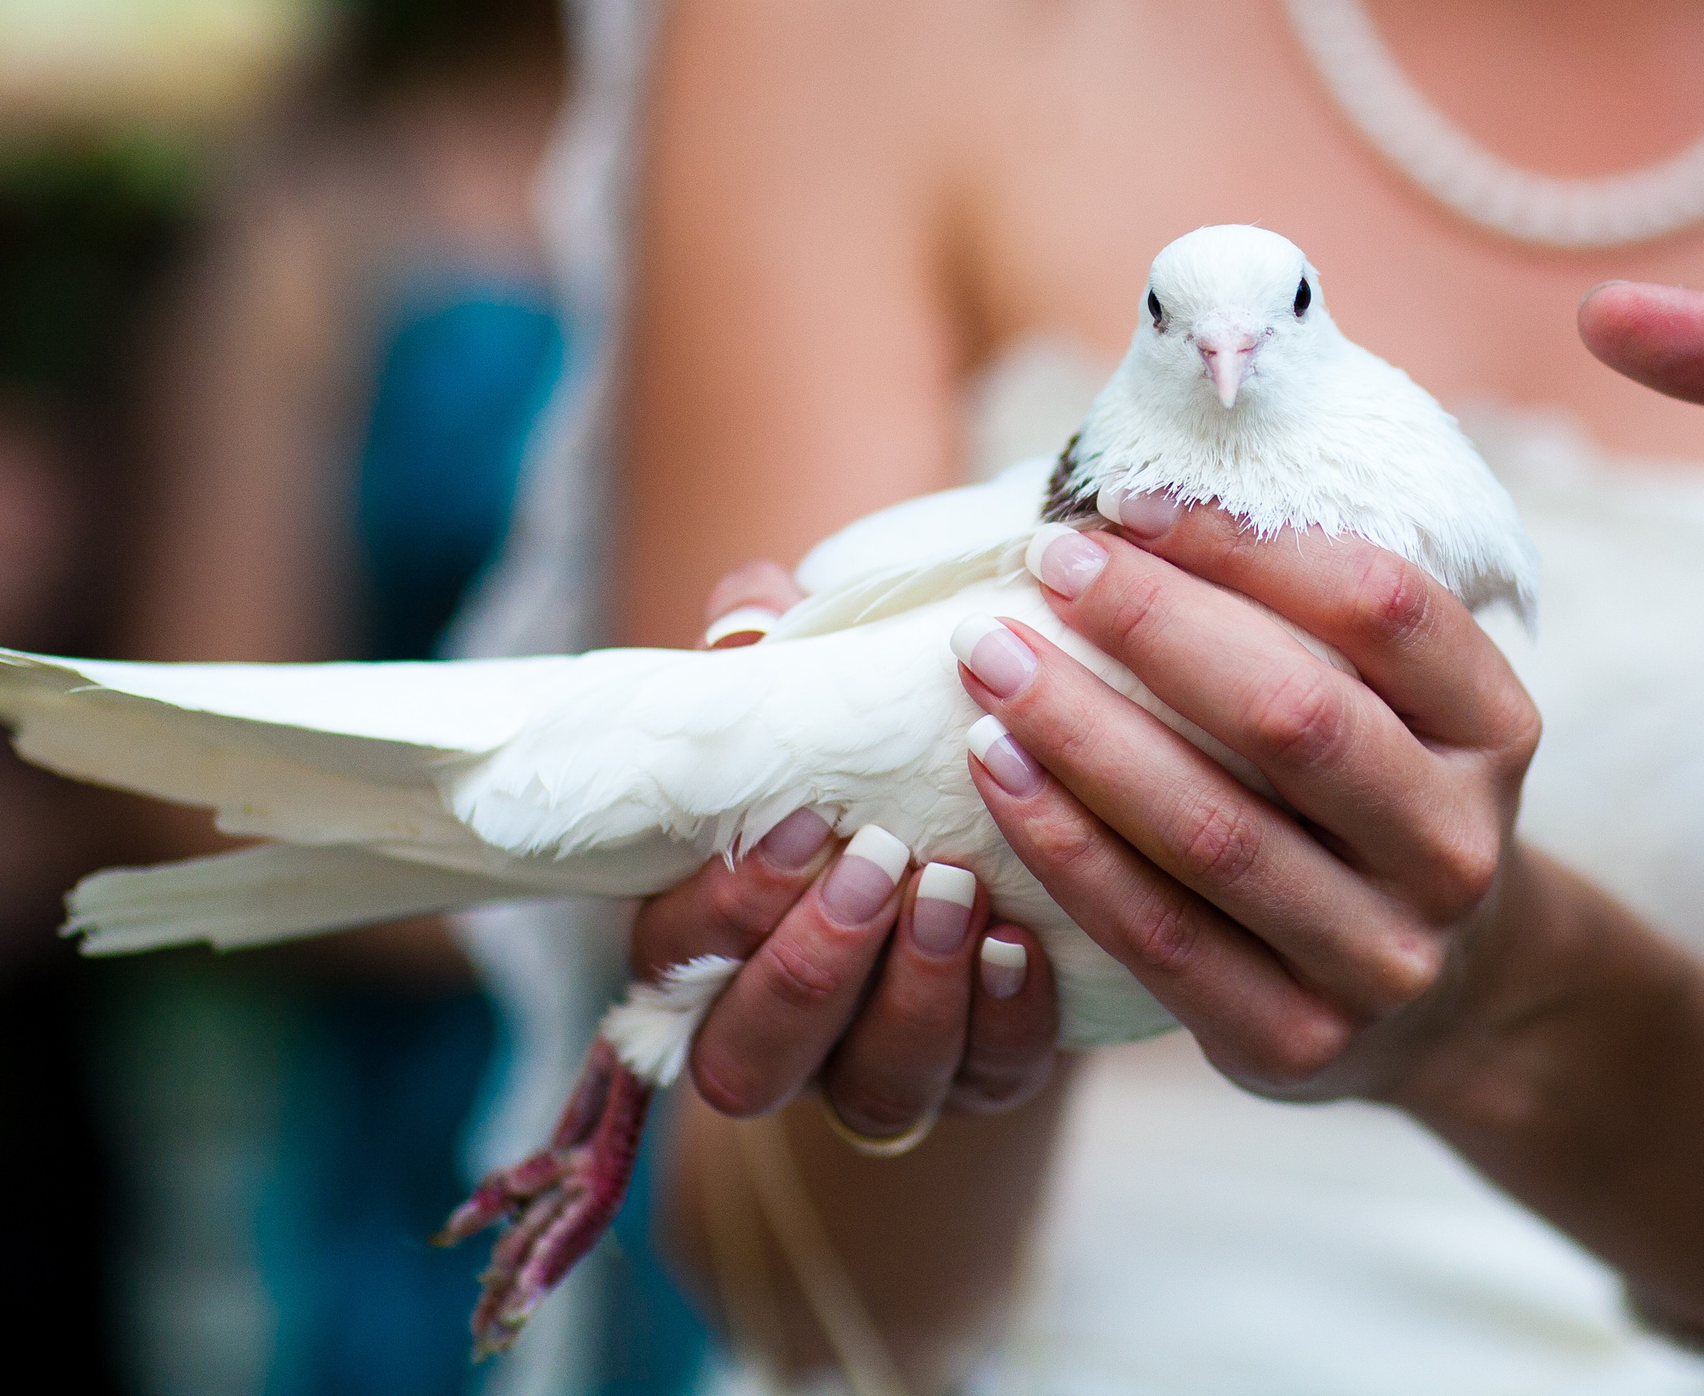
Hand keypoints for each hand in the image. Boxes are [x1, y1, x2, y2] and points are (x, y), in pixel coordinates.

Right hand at [631, 563, 1059, 1135]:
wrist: (991, 808)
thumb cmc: (867, 749)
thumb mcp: (815, 693)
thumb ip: (770, 649)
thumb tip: (753, 613)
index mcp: (702, 940)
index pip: (677, 957)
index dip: (732, 905)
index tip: (805, 820)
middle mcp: (775, 1027)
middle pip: (751, 1059)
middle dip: (814, 966)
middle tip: (881, 863)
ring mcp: (877, 1067)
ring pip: (873, 1090)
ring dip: (916, 996)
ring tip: (963, 894)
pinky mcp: (982, 1078)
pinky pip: (989, 1079)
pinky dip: (1006, 1020)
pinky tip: (1025, 946)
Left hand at [955, 500, 1539, 1100]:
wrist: (1441, 998)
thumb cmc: (1371, 798)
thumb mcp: (1398, 705)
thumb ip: (1307, 617)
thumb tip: (1123, 507)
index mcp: (1495, 731)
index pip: (1381, 606)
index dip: (1247, 544)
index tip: (1126, 500)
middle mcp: (1455, 846)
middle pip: (1292, 714)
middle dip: (1151, 625)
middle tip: (1045, 563)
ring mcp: (1384, 956)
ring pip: (1212, 831)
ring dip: (1081, 733)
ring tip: (989, 660)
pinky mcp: (1297, 1040)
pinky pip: (1155, 933)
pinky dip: (1063, 845)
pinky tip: (993, 773)